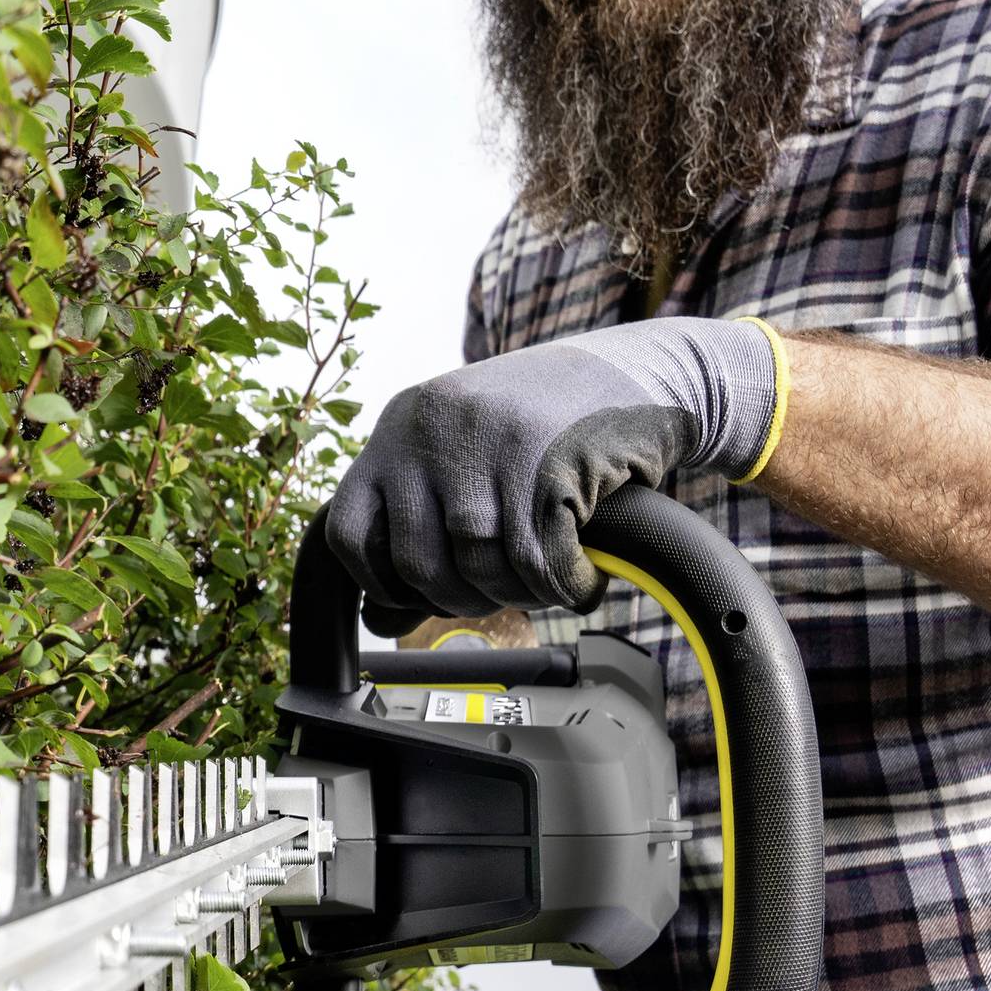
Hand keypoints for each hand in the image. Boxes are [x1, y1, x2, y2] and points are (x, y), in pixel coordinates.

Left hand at [323, 317, 786, 632]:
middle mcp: (434, 429)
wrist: (643, 372)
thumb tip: (380, 619)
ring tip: (546, 583)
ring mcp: (491, 442)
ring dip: (519, 595)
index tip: (416, 597)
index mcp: (400, 426)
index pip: (348, 531)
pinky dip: (566, 588)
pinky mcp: (551, 461)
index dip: (378, 582)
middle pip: (418, 562)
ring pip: (480, 565)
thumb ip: (422, 522)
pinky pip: (542, 562)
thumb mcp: (466, 452)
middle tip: (501, 593)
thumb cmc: (549, 427)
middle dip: (462, 598)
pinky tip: (583, 577)